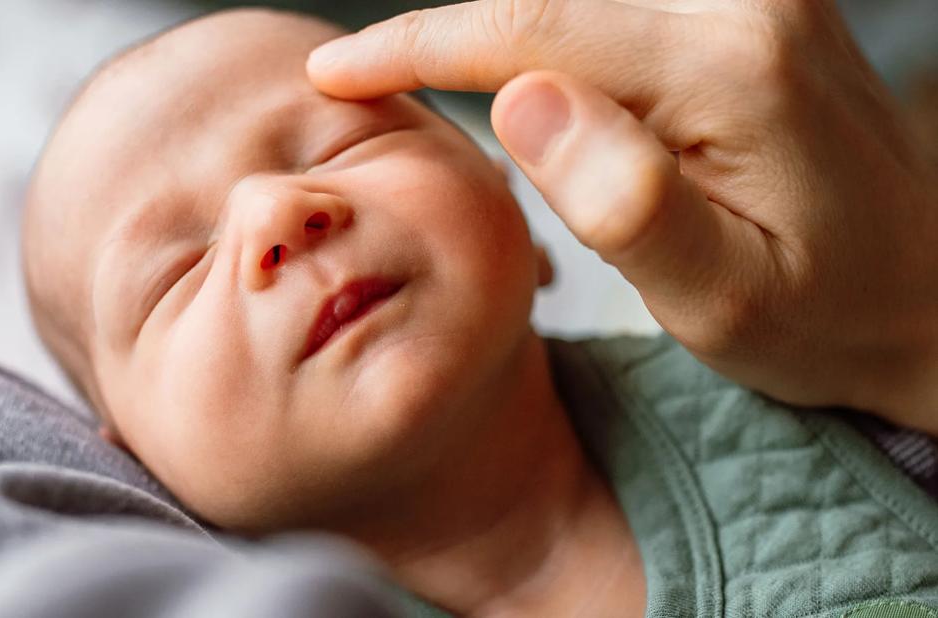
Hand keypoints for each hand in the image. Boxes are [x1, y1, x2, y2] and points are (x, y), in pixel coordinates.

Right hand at [308, 1, 937, 432]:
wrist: (926, 295)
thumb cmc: (825, 316)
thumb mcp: (724, 298)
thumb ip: (627, 201)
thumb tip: (519, 99)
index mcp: (730, 66)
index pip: (533, 27)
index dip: (418, 45)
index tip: (337, 72)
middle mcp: (746, 0)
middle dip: (446, 35)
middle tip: (361, 77)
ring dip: (497, 35)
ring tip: (419, 73)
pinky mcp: (753, 8)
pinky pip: (615, 7)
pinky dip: (546, 32)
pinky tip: (522, 81)